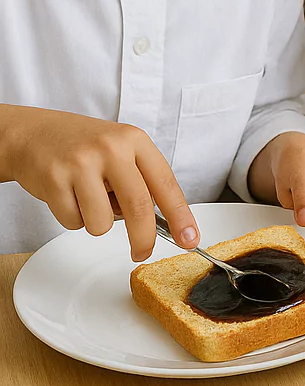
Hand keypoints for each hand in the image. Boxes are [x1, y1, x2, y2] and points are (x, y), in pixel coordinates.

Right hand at [0, 104, 197, 260]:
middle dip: (144, 239)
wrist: (33, 133)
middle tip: (141, 252)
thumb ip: (141, 180)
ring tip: (86, 198)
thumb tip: (165, 223)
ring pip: (103, 223)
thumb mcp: (120, 149)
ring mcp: (81, 163)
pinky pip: (74, 222)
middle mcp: (111, 148)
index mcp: (134, 140)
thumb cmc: (83, 147)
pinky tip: (67, 194)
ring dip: (96, 222)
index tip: (190, 239)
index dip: (181, 216)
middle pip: (139, 207)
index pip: (165, 183)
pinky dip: (72, 218)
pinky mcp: (55, 179)